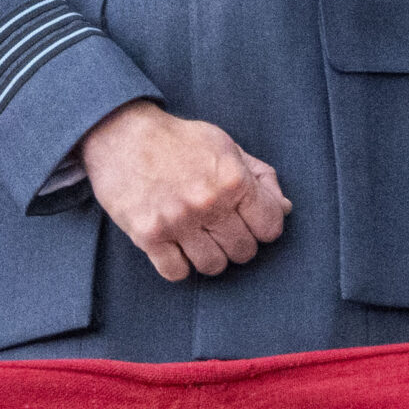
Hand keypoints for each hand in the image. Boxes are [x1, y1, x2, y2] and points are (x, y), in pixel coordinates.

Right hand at [80, 99, 291, 281]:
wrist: (123, 136)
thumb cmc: (180, 141)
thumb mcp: (228, 147)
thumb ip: (260, 177)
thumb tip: (285, 208)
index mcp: (234, 179)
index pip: (271, 227)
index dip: (265, 226)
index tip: (253, 222)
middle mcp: (208, 203)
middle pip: (244, 251)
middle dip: (239, 243)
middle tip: (225, 230)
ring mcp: (177, 222)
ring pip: (213, 266)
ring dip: (211, 257)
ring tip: (202, 239)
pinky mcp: (147, 235)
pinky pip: (176, 272)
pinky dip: (180, 266)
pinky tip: (178, 247)